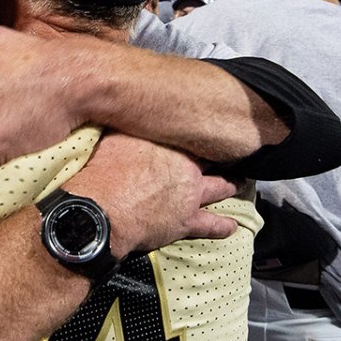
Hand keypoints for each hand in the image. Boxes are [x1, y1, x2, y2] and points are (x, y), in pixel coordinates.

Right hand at [62, 133, 238, 255]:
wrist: (101, 208)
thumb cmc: (101, 171)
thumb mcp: (111, 137)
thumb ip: (126, 129)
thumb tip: (123, 114)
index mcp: (168, 142)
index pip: (191, 133)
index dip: (198, 132)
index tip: (203, 129)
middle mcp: (185, 166)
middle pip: (210, 158)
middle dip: (220, 156)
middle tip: (229, 153)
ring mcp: (190, 195)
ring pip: (220, 187)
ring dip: (230, 185)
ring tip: (239, 183)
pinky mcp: (187, 222)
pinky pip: (212, 225)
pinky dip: (224, 226)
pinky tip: (233, 226)